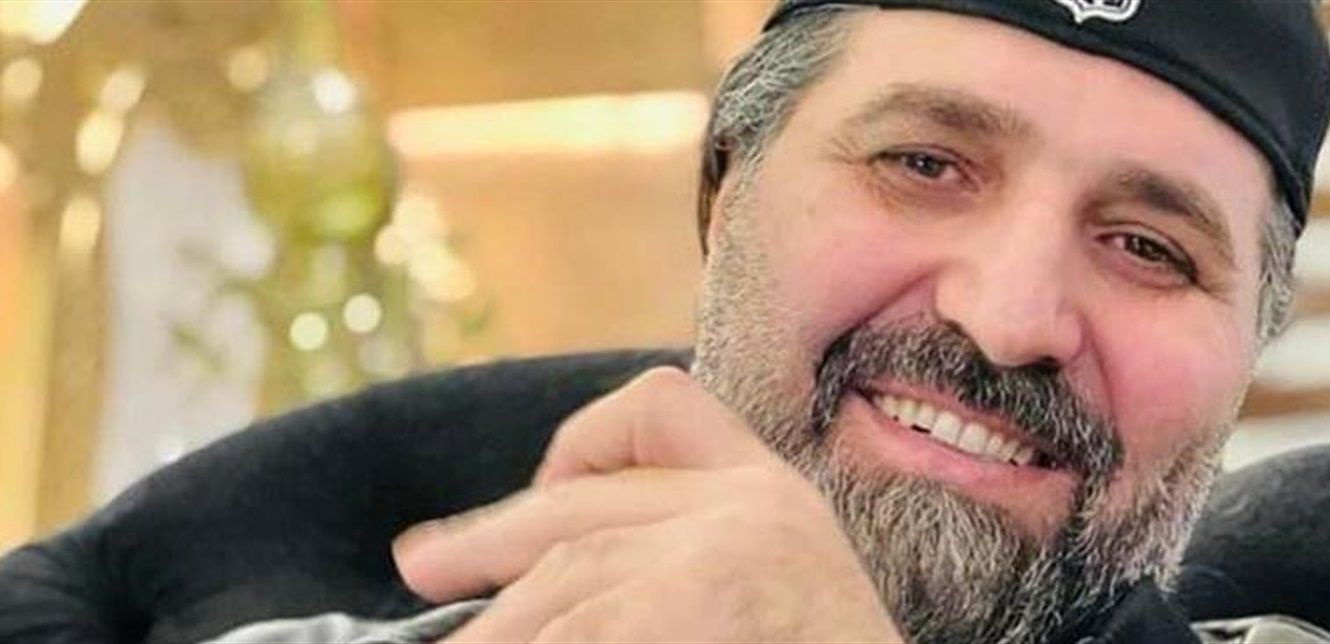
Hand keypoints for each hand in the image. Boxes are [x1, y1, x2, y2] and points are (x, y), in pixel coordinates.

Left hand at [393, 367, 904, 642]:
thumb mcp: (775, 589)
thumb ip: (685, 561)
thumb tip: (546, 583)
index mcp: (775, 499)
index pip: (666, 408)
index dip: (586, 437)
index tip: (541, 484)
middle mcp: (749, 514)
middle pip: (582, 512)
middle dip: (488, 538)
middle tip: (419, 564)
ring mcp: (717, 566)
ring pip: (561, 581)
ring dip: (497, 627)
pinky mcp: (688, 609)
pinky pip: (577, 625)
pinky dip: (527, 636)